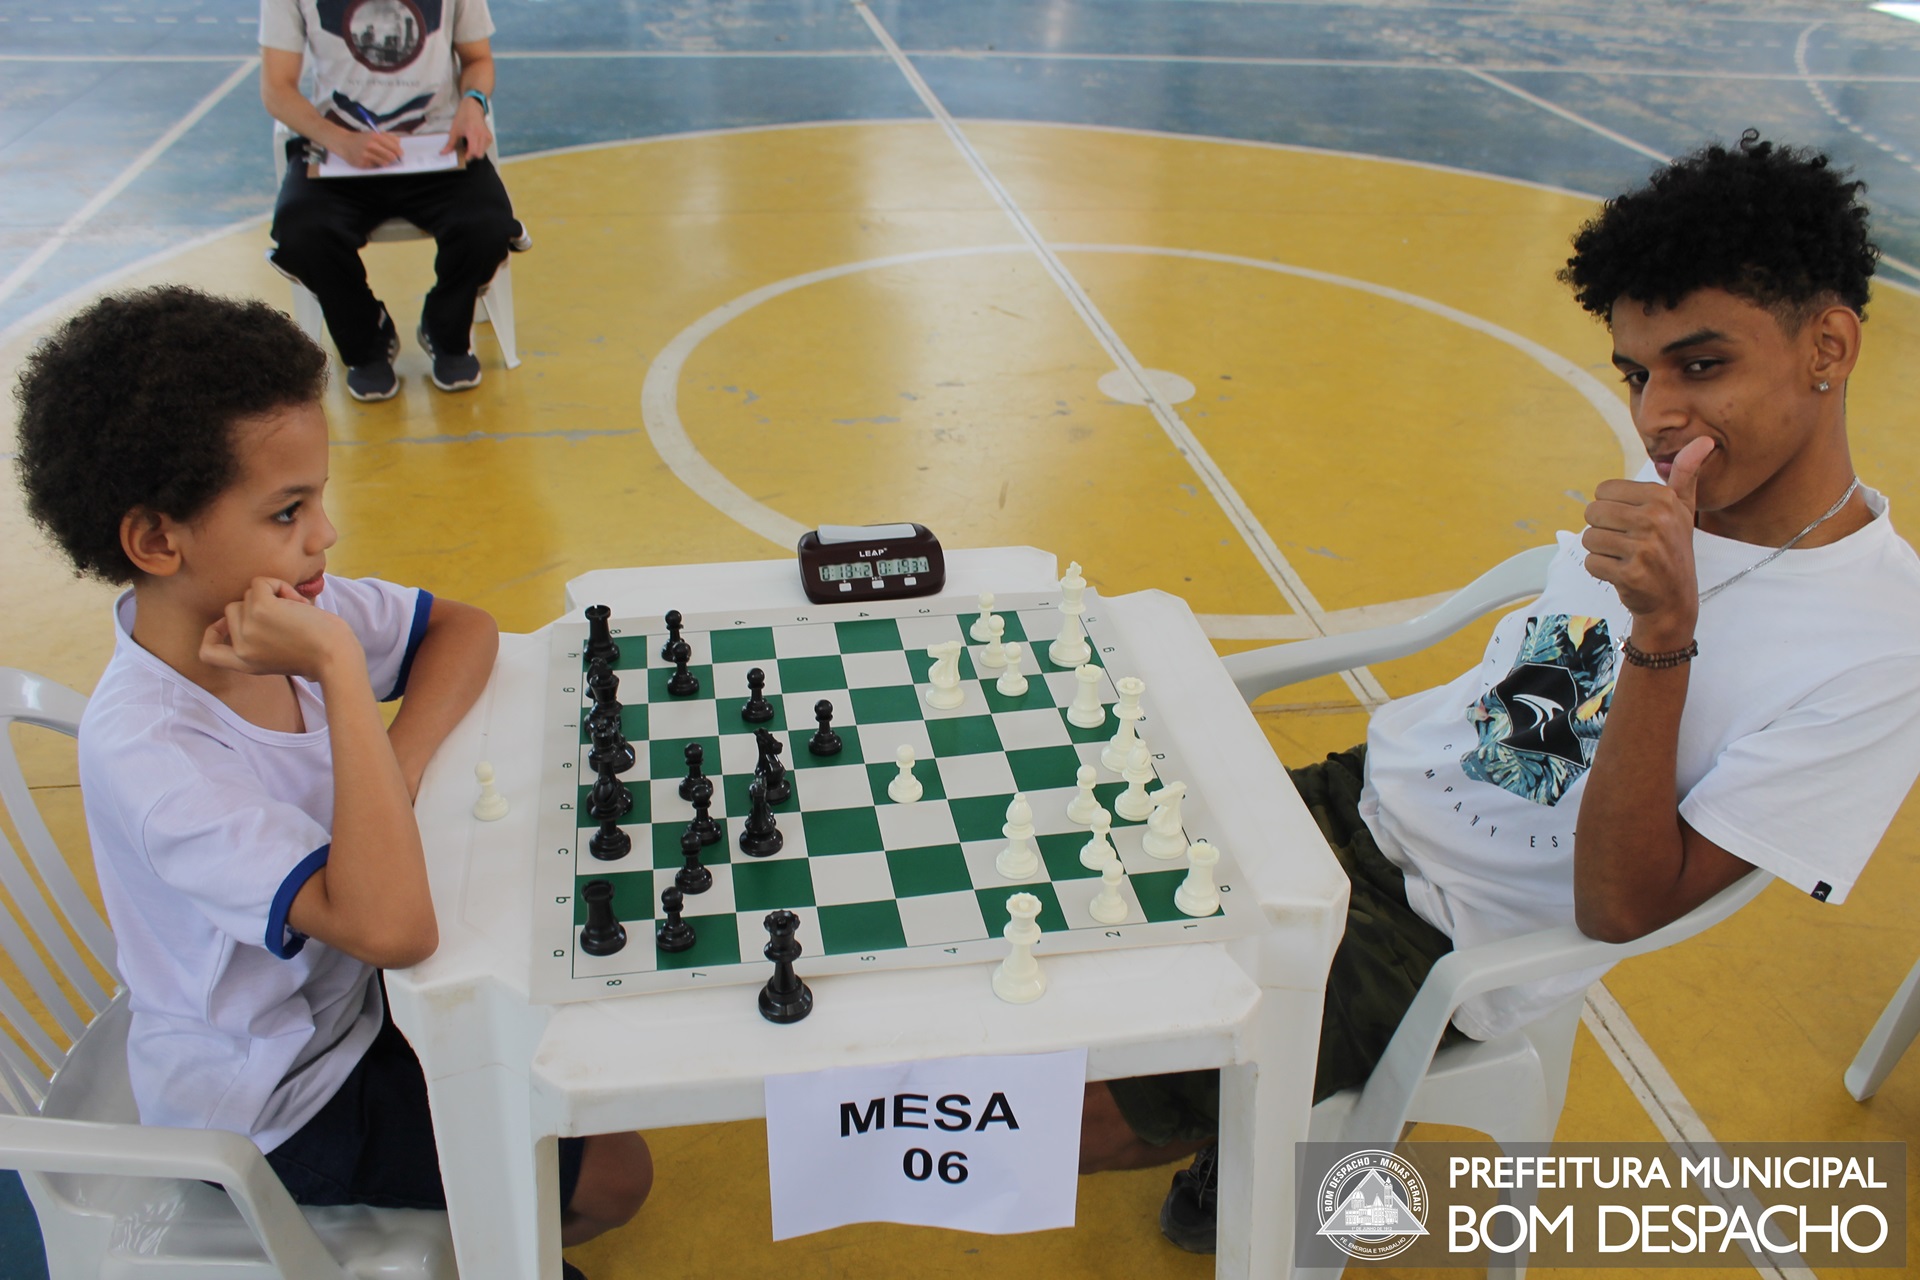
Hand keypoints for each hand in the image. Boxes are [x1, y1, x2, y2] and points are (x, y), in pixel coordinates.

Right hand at [200, 578, 360, 681]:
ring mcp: (247, 628)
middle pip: (234, 610)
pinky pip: (260, 582)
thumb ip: (260, 640)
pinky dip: (280, 585)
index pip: (208, 653)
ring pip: (248, 594)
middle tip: (290, 619)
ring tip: (298, 613)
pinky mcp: (260, 609)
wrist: (337, 657)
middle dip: (259, 607)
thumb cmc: (321, 653)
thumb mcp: (280, 654)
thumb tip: (249, 601)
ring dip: (274, 596)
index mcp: (245, 663)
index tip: (223, 626)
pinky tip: (298, 602)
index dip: (212, 635)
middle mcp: (241, 648)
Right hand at [331, 128, 403, 168]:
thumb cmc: (361, 139)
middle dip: (394, 158)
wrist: (343, 143)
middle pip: (391, 156)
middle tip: (393, 158)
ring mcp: (366, 155)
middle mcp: (371, 145)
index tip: (400, 154)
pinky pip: (375, 166)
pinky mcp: (362, 163)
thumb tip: (399, 142)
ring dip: (385, 162)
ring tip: (380, 157)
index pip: (394, 146)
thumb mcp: (373, 134)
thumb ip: (387, 136)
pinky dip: (375, 164)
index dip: (399, 152)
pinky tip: (370, 159)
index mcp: (375, 136)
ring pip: (385, 163)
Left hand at [443, 99, 490, 159]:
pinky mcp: (490, 137)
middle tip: (465, 150)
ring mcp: (487, 137)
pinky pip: (485, 148)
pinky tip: (474, 143)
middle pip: (479, 154)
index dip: (467, 156)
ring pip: (482, 152)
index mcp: (473, 133)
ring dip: (475, 152)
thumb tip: (443, 153)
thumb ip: (450, 143)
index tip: (461, 155)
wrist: (473, 108)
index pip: (473, 151)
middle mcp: (482, 136)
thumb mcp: (454, 130)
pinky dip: (479, 148)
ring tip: (469, 145)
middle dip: (471, 155)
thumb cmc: (462, 117)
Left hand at [1581, 436, 1714, 640]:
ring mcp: (1644, 548)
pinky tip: (1623, 573)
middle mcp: (1655, 519)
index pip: (1603, 490)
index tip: (1632, 522)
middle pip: (1592, 512)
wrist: (1674, 600)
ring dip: (1601, 551)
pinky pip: (1591, 563)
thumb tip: (1704, 441)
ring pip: (1589, 538)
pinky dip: (1601, 570)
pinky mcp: (1631, 573)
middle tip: (1626, 542)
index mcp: (1663, 498)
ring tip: (1625, 557)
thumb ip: (1686, 474)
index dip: (1611, 508)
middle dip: (1603, 529)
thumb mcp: (1683, 509)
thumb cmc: (1673, 549)